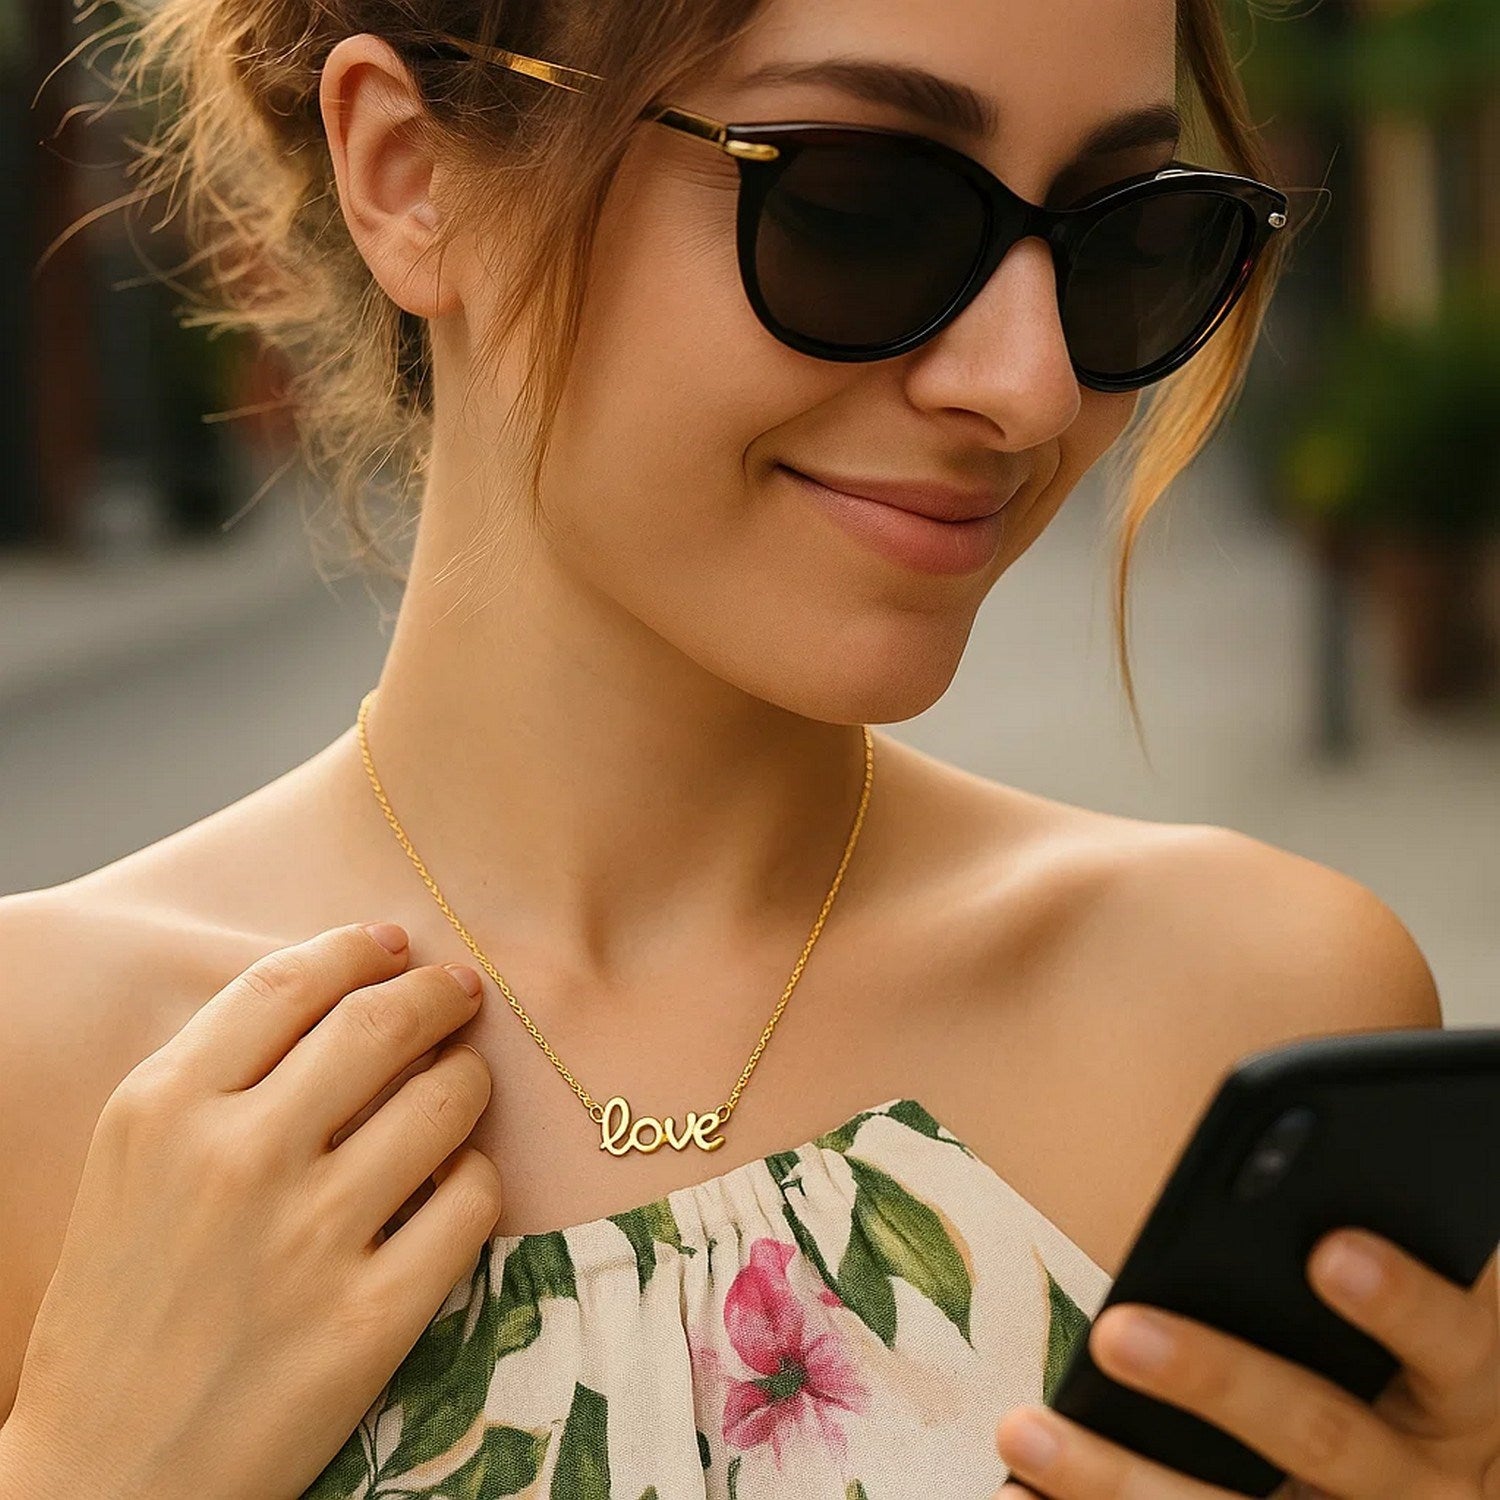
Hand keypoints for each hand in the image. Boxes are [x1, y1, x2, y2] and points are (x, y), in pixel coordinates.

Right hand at [2, 923, 502, 1499]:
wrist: (106, 1478)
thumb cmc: (123, 1306)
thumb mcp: (134, 1165)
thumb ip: (221, 1076)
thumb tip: (344, 991)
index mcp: (163, 1110)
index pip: (289, 984)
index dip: (357, 949)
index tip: (395, 943)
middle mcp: (238, 1160)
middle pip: (381, 1025)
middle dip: (437, 994)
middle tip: (460, 993)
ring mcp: (308, 1240)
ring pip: (446, 1101)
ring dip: (467, 1080)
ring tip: (460, 1087)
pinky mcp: (370, 1318)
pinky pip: (471, 1200)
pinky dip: (475, 1177)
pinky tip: (454, 1183)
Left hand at [994, 1229, 1499, 1497]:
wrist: (1467, 1491)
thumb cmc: (1440, 1376)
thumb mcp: (1450, 1332)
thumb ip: (1394, 1273)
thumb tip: (1312, 1191)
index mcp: (1469, 1394)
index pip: (1451, 1342)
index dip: (1400, 1303)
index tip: (1331, 1253)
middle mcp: (1422, 1483)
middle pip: (1321, 1432)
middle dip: (1217, 1381)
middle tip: (1119, 1334)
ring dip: (1118, 1479)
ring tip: (1024, 1430)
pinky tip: (1019, 1499)